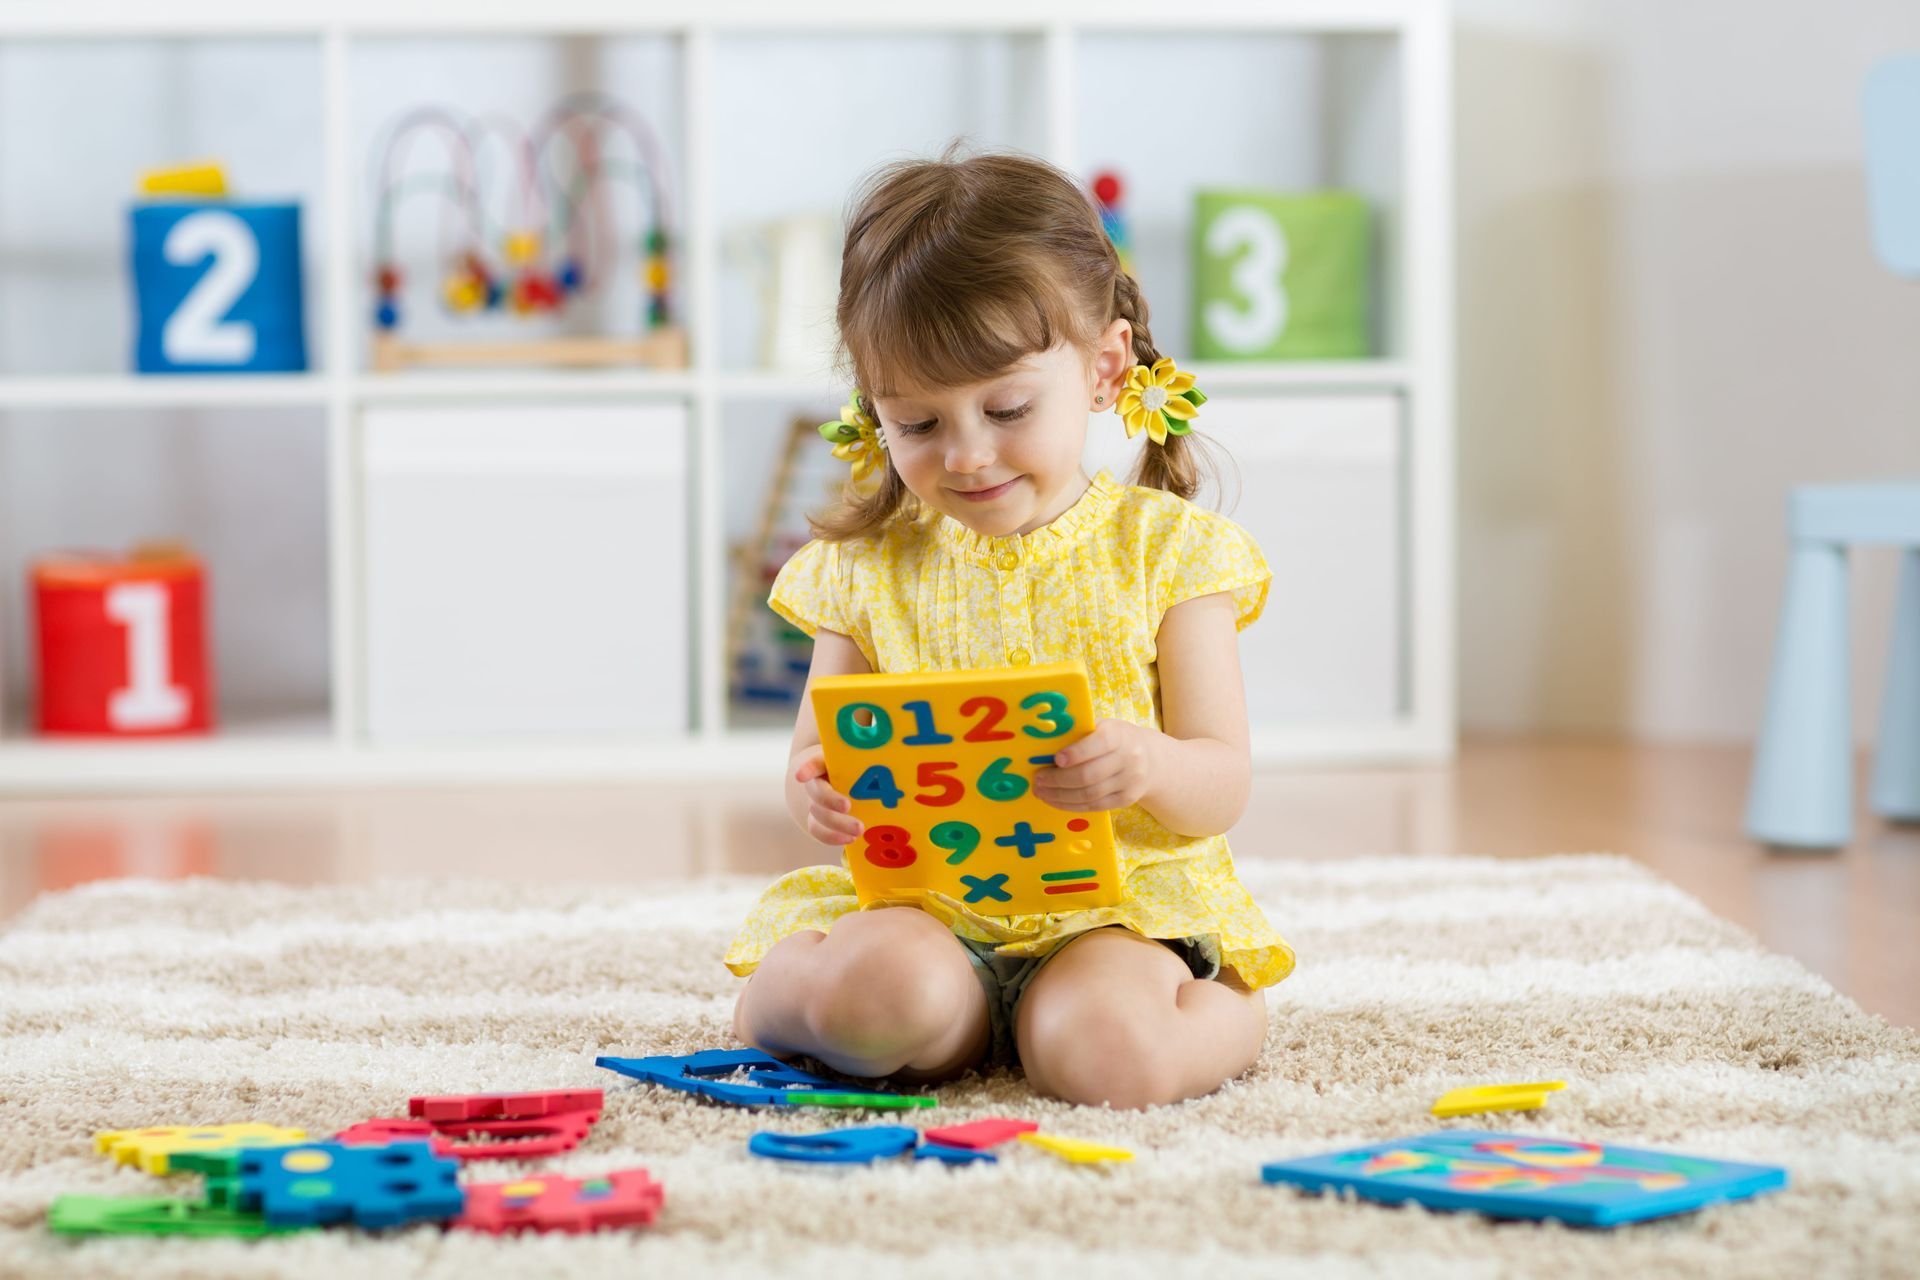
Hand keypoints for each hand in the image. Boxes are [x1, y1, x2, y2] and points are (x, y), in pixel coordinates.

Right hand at [794, 744, 862, 845]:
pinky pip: (819, 830)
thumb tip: (891, 726)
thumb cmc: (851, 760)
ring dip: (836, 824)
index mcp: (823, 761)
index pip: (812, 762)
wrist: (828, 778)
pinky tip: (849, 840)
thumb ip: (867, 740)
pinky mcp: (817, 820)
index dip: (807, 768)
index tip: (802, 775)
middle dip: (831, 801)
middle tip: (848, 806)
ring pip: (817, 815)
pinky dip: (832, 837)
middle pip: (817, 793)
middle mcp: (815, 782)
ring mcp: (814, 803)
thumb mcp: (856, 750)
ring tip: (859, 829)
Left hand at [1032, 718, 1158, 812]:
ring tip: (1042, 792)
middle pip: (1089, 774)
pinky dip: (1071, 805)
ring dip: (1060, 795)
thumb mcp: (1103, 728)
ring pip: (1089, 794)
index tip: (1056, 759)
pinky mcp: (1126, 800)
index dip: (1077, 753)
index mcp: (1119, 734)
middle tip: (1039, 779)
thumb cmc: (1116, 740)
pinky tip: (1056, 801)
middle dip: (1059, 779)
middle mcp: (1129, 758)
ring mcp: (1129, 781)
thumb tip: (1044, 744)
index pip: (1099, 743)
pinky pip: (1094, 806)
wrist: (1151, 760)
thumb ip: (1080, 733)